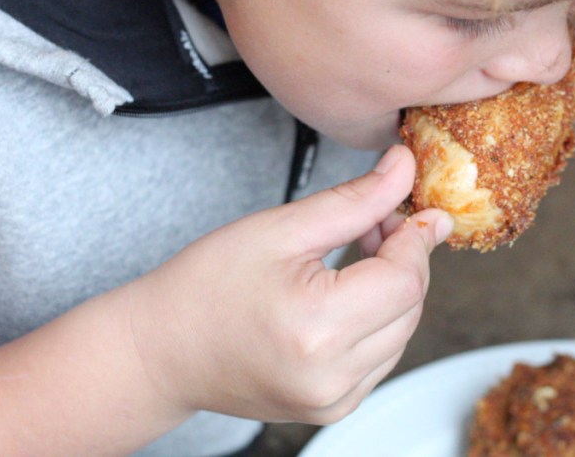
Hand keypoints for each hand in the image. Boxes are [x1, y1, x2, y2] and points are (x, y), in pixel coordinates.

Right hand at [126, 144, 451, 424]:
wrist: (160, 350)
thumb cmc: (206, 285)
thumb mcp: (281, 228)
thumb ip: (356, 199)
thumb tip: (406, 168)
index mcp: (316, 327)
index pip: (406, 278)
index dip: (414, 236)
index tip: (409, 206)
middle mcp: (331, 375)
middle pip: (411, 305)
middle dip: (405, 256)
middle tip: (376, 220)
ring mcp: (333, 399)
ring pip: (403, 330)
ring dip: (395, 288)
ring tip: (357, 253)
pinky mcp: (333, 407)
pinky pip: (383, 355)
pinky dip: (380, 319)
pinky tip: (349, 292)